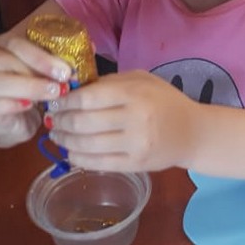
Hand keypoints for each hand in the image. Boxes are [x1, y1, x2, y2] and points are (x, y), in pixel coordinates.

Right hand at [0, 33, 72, 147]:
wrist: (6, 121)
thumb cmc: (27, 90)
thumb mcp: (42, 72)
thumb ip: (59, 59)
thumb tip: (89, 46)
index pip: (15, 43)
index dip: (41, 55)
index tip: (66, 69)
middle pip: (2, 60)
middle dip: (36, 70)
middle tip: (62, 83)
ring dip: (27, 87)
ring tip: (52, 95)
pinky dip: (11, 105)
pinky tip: (29, 107)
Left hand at [45, 70, 197, 172]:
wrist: (193, 133)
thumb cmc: (165, 101)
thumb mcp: (142, 80)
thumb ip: (110, 82)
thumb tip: (73, 89)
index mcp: (134, 94)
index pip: (86, 98)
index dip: (64, 101)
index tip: (54, 102)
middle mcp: (133, 119)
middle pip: (82, 123)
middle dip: (59, 122)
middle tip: (51, 120)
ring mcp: (134, 145)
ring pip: (86, 145)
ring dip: (64, 141)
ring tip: (57, 136)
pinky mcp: (135, 165)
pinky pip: (98, 164)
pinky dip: (78, 158)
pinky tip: (71, 152)